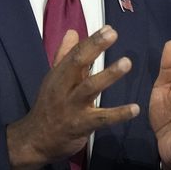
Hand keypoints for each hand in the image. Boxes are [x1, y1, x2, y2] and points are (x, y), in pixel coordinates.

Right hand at [6, 26, 139, 169]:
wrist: (35, 140)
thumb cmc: (48, 106)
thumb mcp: (53, 79)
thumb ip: (65, 56)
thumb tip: (73, 32)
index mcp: (59, 75)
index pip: (75, 53)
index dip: (91, 40)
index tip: (109, 29)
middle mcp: (64, 87)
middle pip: (78, 63)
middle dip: (95, 47)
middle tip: (113, 35)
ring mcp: (72, 106)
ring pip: (89, 87)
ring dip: (108, 75)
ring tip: (126, 63)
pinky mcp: (81, 125)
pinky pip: (102, 119)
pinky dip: (118, 114)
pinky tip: (135, 108)